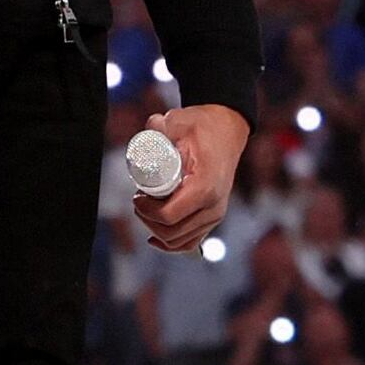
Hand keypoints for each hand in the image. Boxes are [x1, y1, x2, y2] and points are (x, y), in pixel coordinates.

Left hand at [135, 100, 246, 254]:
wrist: (227, 131)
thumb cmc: (204, 126)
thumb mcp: (180, 121)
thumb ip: (160, 126)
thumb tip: (146, 133)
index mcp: (205, 187)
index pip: (169, 215)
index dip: (146, 210)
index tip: (137, 195)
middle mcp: (214, 206)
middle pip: (171, 232)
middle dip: (148, 219)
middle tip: (139, 199)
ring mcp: (215, 215)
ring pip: (179, 241)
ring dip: (157, 230)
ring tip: (148, 207)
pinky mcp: (212, 219)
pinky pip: (190, 242)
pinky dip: (171, 243)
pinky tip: (155, 237)